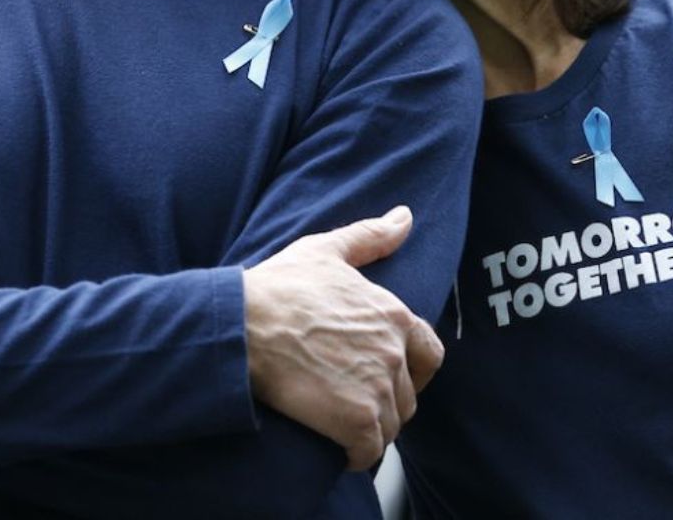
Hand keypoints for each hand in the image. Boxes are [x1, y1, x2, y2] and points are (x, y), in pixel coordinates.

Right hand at [242, 206, 443, 471]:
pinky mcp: (356, 421)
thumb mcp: (326, 250)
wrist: (242, 326)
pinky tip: (334, 446)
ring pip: (390, 424)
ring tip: (340, 422)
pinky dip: (356, 454)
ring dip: (370, 429)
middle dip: (386, 401)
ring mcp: (378, 386)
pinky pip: (370, 451)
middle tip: (353, 400)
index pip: (429, 353)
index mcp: (393, 314)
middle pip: (408, 394)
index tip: (387, 376)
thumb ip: (371, 236)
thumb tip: (404, 216)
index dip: (412, 369)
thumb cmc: (279, 287)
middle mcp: (394, 351)